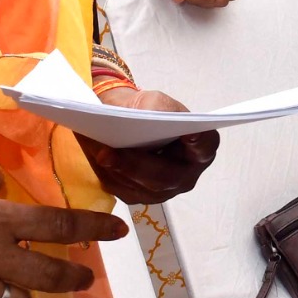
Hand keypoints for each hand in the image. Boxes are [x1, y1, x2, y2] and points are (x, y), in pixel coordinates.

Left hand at [77, 90, 218, 205]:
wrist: (129, 121)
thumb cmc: (149, 109)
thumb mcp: (156, 101)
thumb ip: (158, 110)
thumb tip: (144, 120)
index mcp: (201, 148)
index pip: (204, 148)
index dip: (198, 143)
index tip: (188, 134)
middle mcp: (185, 175)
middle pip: (164, 177)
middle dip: (135, 165)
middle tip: (109, 153)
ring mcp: (162, 191)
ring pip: (138, 187)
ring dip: (115, 169)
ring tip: (95, 150)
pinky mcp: (138, 196)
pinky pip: (121, 189)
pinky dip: (105, 172)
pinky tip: (93, 155)